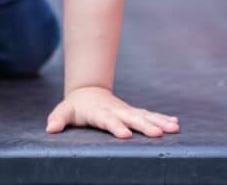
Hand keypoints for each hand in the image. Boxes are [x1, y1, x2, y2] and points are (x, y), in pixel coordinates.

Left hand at [46, 86, 179, 138]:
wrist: (88, 92)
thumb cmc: (75, 106)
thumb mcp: (64, 111)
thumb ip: (58, 119)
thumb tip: (50, 128)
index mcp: (99, 112)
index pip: (107, 120)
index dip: (115, 126)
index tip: (125, 134)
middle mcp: (115, 110)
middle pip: (131, 118)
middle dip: (144, 125)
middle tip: (157, 134)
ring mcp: (126, 110)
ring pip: (144, 115)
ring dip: (159, 121)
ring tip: (173, 128)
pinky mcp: (133, 112)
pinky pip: (149, 115)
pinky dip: (162, 118)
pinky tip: (175, 123)